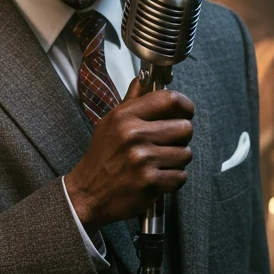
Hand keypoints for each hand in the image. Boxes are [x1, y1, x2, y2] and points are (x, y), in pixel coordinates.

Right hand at [64, 78, 194, 234]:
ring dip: (177, 160)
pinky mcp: (150, 183)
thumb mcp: (110, 123)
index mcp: (125, 117)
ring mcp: (143, 160)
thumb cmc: (101, 158)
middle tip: (168, 143)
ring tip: (159, 162)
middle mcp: (133, 135)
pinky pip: (181, 176)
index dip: (185, 105)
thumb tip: (144, 80)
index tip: (186, 112)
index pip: (170, 100)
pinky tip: (157, 177)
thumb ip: (131, 101)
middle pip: (185, 127)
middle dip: (181, 137)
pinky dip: (173, 179)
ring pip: (186, 153)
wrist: (87, 193)